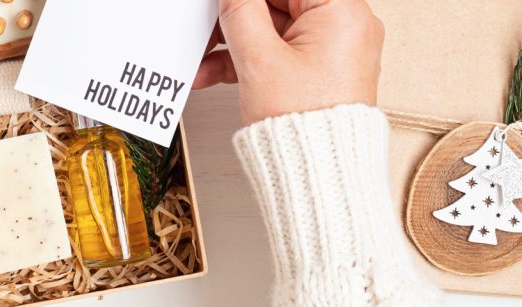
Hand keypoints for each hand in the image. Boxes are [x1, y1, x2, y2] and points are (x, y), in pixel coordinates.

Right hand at [194, 0, 384, 124]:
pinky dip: (248, 61)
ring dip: (233, 42)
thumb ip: (240, 11)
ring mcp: (333, 51)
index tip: (223, 3)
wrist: (317, 178)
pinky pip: (279, 54)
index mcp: (343, 11)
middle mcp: (346, 26)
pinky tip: (213, 71)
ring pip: (273, 30)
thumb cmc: (304, 127)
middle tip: (207, 24)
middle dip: (234, 17)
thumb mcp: (258, 58)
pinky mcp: (319, 72)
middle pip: (278, 3)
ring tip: (201, 55)